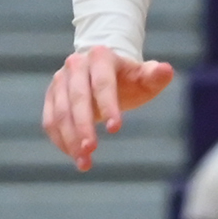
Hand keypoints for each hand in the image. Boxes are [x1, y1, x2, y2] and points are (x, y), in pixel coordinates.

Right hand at [41, 46, 177, 170]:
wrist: (106, 73)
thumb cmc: (130, 79)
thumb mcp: (146, 78)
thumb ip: (157, 76)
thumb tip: (167, 70)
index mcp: (101, 57)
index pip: (103, 83)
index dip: (108, 105)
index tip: (116, 129)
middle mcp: (76, 65)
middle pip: (77, 98)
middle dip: (83, 125)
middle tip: (91, 149)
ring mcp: (60, 80)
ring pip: (60, 112)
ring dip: (69, 138)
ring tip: (84, 161)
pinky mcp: (52, 96)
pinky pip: (50, 120)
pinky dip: (60, 140)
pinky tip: (73, 156)